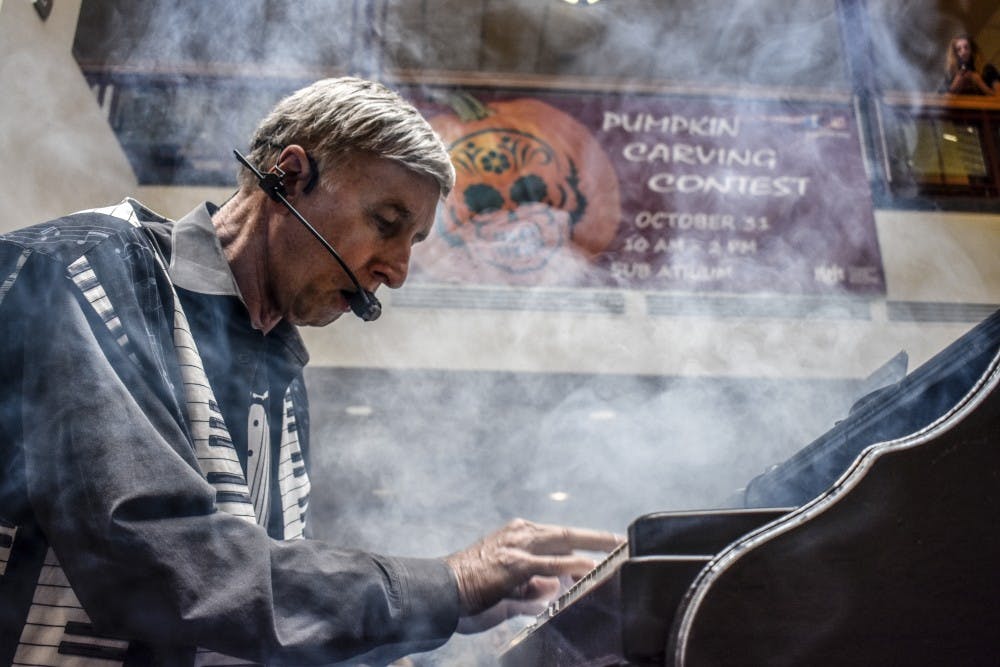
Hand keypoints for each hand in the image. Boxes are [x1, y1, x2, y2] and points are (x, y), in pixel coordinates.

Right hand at [445, 518, 623, 627]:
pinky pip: (549, 564)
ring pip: (562, 540)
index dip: (582, 539)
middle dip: (596, 536)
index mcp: (516, 536)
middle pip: (566, 532)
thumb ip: (531, 592)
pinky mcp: (513, 565)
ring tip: (616, 548)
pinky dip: (571, 564)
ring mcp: (516, 547)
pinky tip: (588, 566)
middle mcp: (518, 535)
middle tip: (621, 539)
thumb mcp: (507, 590)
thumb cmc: (468, 592)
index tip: (604, 543)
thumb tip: (553, 594)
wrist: (437, 591)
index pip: (556, 536)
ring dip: (592, 544)